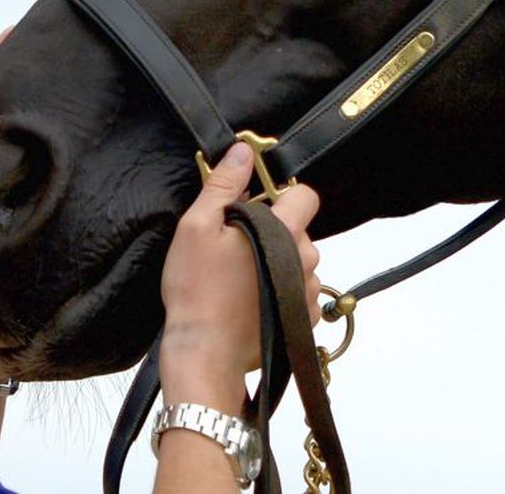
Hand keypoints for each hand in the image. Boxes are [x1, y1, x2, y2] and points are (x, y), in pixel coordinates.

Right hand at [158, 143, 319, 409]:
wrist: (205, 352)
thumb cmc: (196, 290)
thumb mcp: (197, 227)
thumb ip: (223, 185)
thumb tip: (242, 152)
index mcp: (282, 230)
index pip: (305, 194)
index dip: (281, 193)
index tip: (256, 204)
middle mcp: (304, 259)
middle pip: (299, 229)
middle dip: (273, 230)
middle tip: (235, 245)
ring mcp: (308, 292)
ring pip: (300, 260)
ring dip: (278, 261)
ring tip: (241, 277)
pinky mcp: (304, 318)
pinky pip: (300, 290)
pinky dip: (282, 289)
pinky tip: (252, 298)